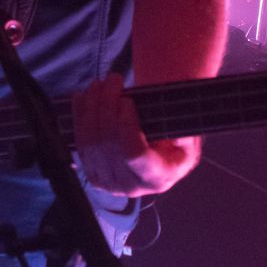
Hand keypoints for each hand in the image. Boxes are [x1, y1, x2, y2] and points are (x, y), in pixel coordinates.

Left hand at [72, 73, 198, 196]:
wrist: (159, 157)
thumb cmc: (176, 145)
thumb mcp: (187, 139)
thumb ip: (178, 130)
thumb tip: (166, 119)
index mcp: (157, 178)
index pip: (134, 154)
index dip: (126, 125)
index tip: (127, 101)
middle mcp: (129, 185)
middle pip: (108, 142)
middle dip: (107, 106)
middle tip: (113, 80)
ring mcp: (106, 181)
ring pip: (90, 140)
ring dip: (92, 107)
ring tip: (99, 84)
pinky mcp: (90, 172)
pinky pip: (79, 141)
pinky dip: (80, 115)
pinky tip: (83, 96)